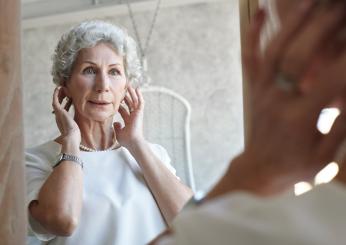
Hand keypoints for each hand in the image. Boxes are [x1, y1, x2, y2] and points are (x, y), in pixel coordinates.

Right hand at [52, 86, 80, 146]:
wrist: (71, 136)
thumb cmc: (75, 134)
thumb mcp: (77, 126)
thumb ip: (78, 123)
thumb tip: (83, 122)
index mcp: (63, 120)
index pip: (64, 109)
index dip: (66, 103)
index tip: (70, 99)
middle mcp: (59, 116)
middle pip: (59, 104)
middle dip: (62, 97)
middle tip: (66, 91)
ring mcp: (58, 113)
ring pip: (57, 101)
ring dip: (60, 94)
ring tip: (63, 88)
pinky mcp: (58, 111)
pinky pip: (55, 100)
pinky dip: (56, 94)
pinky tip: (59, 88)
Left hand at [114, 84, 144, 147]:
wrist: (133, 142)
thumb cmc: (126, 140)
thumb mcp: (119, 133)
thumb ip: (117, 127)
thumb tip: (115, 122)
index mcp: (129, 121)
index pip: (123, 111)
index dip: (119, 105)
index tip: (115, 99)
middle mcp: (133, 116)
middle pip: (129, 104)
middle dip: (126, 97)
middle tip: (123, 89)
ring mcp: (137, 114)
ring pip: (134, 101)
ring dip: (132, 93)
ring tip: (129, 85)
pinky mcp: (140, 113)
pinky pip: (140, 102)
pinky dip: (139, 95)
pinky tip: (137, 88)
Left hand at [228, 2, 345, 195]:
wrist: (259, 171)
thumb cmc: (294, 167)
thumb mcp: (324, 157)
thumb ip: (340, 126)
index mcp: (298, 118)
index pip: (329, 80)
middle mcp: (277, 99)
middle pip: (298, 57)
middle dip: (322, 28)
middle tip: (339, 7)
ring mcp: (262, 91)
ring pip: (273, 51)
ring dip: (291, 23)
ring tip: (310, 0)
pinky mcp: (254, 88)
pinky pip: (250, 59)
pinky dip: (253, 35)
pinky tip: (259, 12)